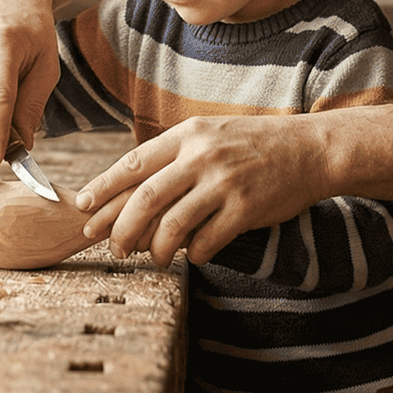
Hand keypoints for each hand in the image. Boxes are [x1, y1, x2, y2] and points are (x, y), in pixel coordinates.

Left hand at [75, 114, 327, 265]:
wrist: (309, 149)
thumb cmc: (253, 144)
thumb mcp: (210, 134)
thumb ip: (174, 156)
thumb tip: (132, 192)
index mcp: (188, 135)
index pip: (133, 163)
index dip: (103, 188)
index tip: (83, 207)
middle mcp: (202, 156)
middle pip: (145, 198)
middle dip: (120, 228)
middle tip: (111, 247)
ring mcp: (224, 182)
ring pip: (172, 224)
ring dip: (156, 249)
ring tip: (153, 258)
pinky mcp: (246, 208)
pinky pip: (208, 240)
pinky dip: (195, 254)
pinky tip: (193, 257)